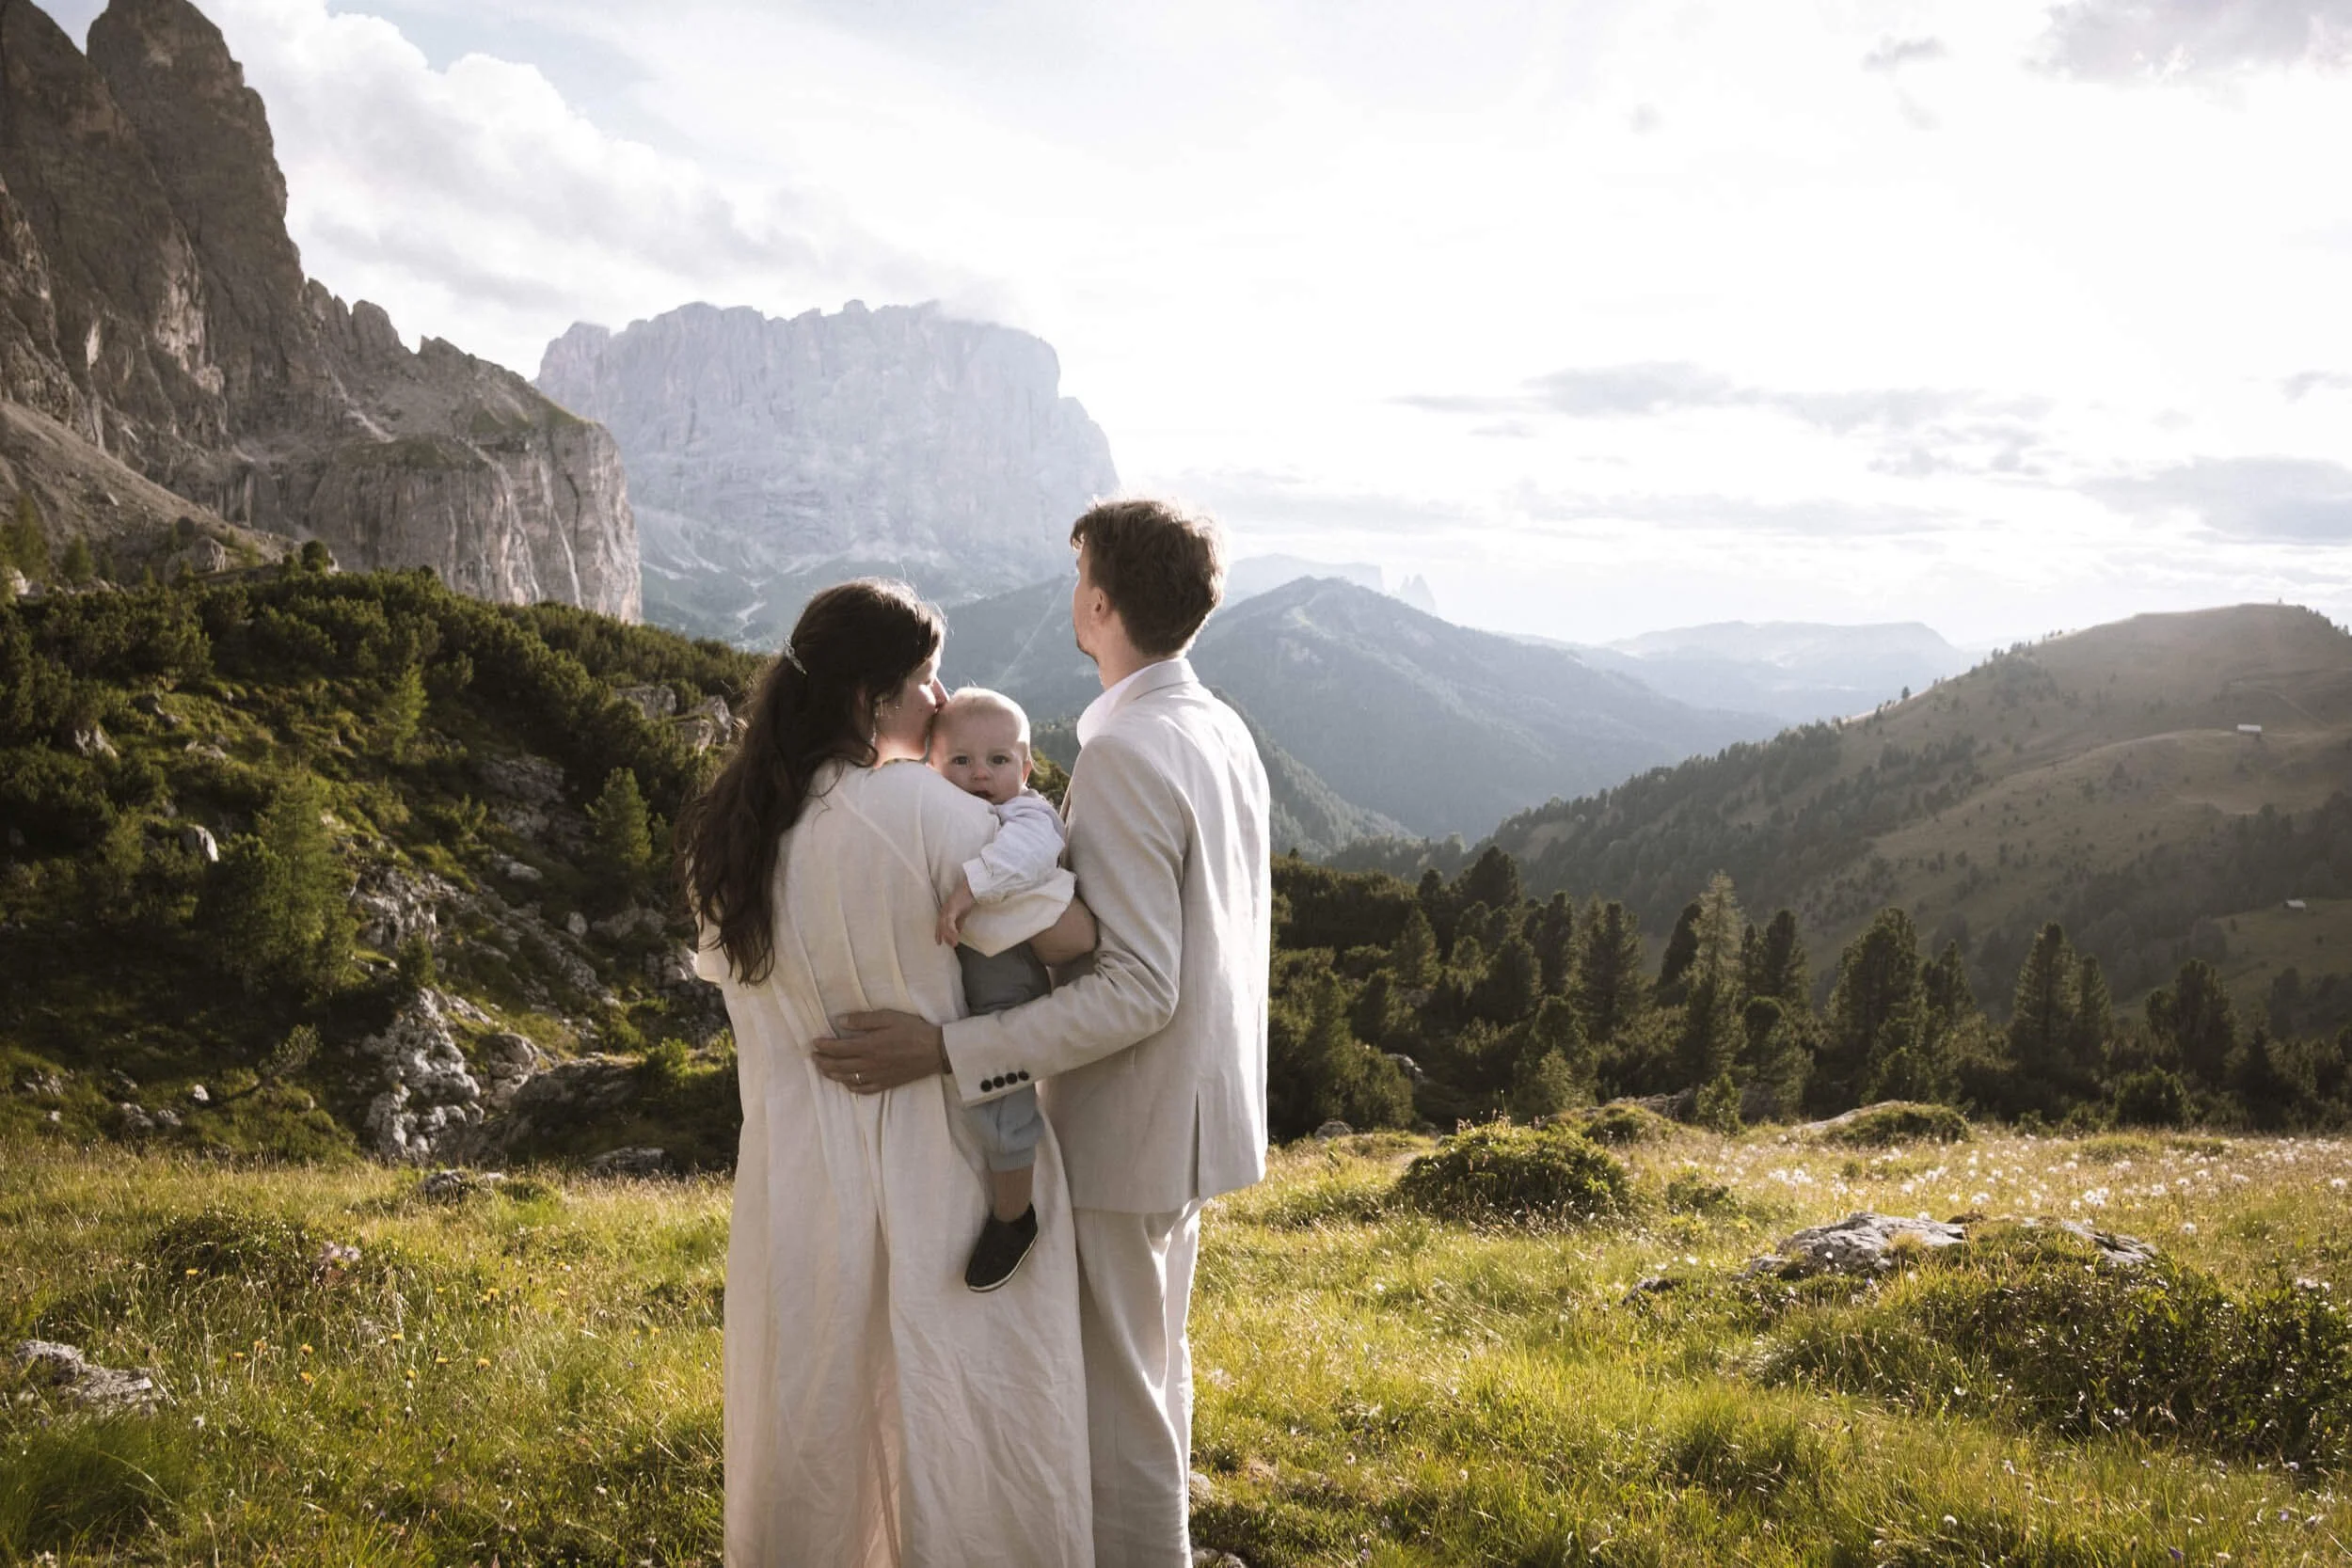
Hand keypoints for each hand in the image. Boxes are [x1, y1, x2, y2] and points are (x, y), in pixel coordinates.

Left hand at [815, 1010, 946, 1094]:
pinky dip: (851, 1087)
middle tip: (813, 1057)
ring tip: (823, 1069)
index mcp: (868, 1046)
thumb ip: (863, 1020)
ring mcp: (877, 1076)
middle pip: (839, 1066)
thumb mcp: (888, 1017)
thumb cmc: (913, 1030)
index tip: (814, 1043)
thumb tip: (840, 1022)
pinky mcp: (886, 1083)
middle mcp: (869, 1064)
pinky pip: (864, 1089)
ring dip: (832, 1074)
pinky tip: (846, 1083)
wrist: (935, 1051)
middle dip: (823, 1061)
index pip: (838, 1049)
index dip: (823, 1047)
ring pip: (848, 1079)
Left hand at [935, 877, 976, 946]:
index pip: (940, 924)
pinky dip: (952, 930)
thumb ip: (959, 922)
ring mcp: (947, 909)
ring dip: (949, 935)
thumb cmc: (967, 898)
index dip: (939, 933)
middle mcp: (944, 910)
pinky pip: (950, 922)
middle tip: (948, 945)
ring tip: (954, 943)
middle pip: (940, 925)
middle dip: (943, 936)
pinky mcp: (952, 908)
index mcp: (945, 911)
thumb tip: (958, 932)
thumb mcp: (962, 913)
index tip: (939, 943)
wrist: (971, 888)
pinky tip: (956, 935)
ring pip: (944, 925)